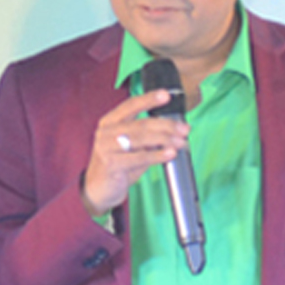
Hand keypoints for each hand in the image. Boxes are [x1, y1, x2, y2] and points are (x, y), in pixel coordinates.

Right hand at [81, 89, 189, 215]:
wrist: (99, 189)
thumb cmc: (118, 164)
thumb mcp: (132, 146)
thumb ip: (149, 136)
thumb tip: (175, 130)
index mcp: (110, 121)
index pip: (131, 105)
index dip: (149, 99)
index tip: (166, 95)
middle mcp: (106, 131)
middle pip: (141, 124)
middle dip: (166, 125)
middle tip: (184, 129)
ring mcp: (106, 147)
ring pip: (141, 139)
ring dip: (165, 139)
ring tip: (181, 142)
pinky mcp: (111, 164)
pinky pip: (139, 157)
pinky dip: (158, 155)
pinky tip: (170, 154)